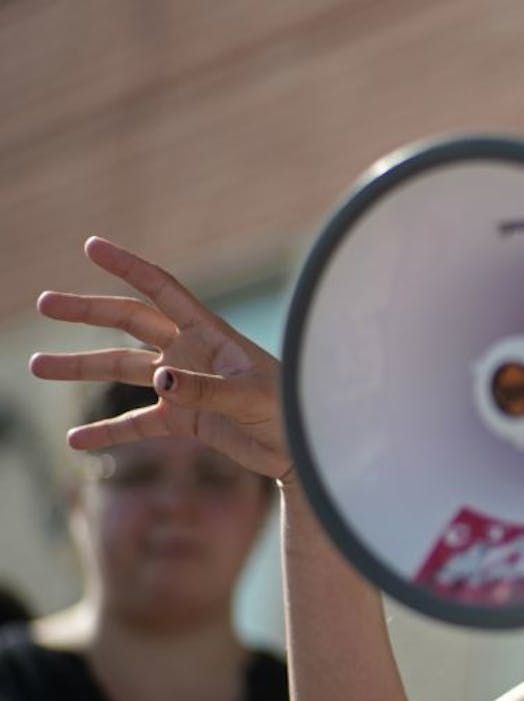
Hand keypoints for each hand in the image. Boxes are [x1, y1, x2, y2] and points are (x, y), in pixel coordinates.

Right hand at [30, 236, 291, 481]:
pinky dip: (108, 433)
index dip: (129, 267)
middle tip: (45, 304)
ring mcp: (184, 387)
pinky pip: (136, 424)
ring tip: (38, 366)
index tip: (91, 245)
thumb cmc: (293, 413)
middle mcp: (190, 354)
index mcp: (211, 335)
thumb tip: (160, 380)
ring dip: (81, 368)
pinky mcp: (184, 422)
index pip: (163, 290)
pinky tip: (75, 442)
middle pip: (130, 324)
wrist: (306, 452)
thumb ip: (207, 391)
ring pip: (122, 371)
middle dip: (88, 312)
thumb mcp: (252, 399)